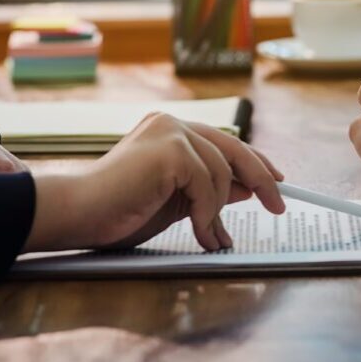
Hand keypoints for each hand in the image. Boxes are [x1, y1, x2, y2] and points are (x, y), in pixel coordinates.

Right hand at [25, 113, 285, 252]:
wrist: (81, 214)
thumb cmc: (119, 210)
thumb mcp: (177, 201)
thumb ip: (208, 191)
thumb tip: (249, 190)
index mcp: (169, 129)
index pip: (224, 141)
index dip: (254, 160)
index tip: (276, 181)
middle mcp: (171, 123)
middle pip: (233, 148)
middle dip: (260, 178)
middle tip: (279, 205)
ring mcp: (170, 132)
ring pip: (221, 172)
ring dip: (218, 211)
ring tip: (210, 238)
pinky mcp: (170, 150)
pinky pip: (208, 185)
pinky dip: (208, 214)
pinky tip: (201, 234)